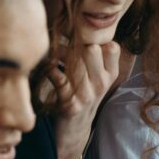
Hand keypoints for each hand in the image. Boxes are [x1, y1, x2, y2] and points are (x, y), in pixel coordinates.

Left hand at [49, 42, 121, 158]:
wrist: (74, 129)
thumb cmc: (81, 95)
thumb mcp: (95, 77)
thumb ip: (91, 56)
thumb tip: (72, 29)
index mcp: (110, 74)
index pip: (112, 47)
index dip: (95, 38)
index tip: (79, 35)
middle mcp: (102, 83)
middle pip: (92, 49)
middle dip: (75, 42)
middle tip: (61, 40)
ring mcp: (87, 94)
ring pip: (76, 62)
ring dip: (59, 53)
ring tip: (51, 51)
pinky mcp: (70, 104)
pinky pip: (58, 78)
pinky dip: (49, 69)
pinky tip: (46, 67)